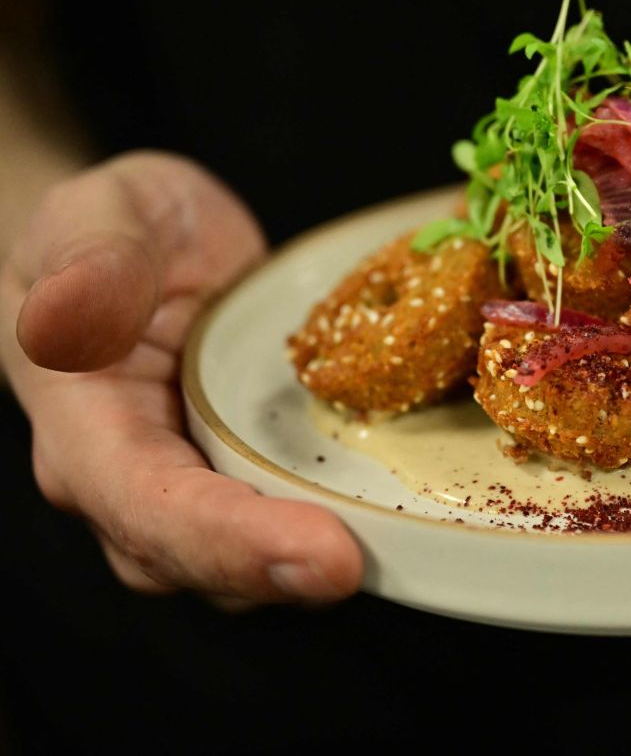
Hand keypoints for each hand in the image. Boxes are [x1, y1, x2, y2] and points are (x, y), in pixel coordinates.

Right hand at [1, 152, 362, 603]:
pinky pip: (293, 521)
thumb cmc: (111, 227)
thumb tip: (74, 313)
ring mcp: (197, 487)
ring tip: (399, 547)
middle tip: (366, 564)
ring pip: (248, 564)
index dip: (232, 540)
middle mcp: (133, 481)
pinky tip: (406, 513)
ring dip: (318, 567)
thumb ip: (90, 260)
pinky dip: (346, 526)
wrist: (141, 241)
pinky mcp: (252, 478)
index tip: (325, 556)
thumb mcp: (98, 209)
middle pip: (200, 560)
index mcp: (85, 424)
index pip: (147, 505)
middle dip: (282, 572)